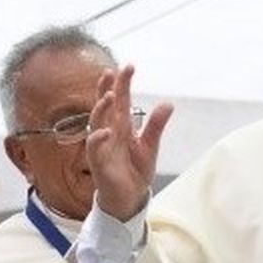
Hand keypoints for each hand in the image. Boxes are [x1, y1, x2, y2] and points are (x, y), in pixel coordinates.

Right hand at [86, 65, 172, 221]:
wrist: (129, 197)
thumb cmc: (135, 169)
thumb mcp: (150, 145)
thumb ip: (156, 125)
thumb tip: (168, 103)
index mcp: (122, 125)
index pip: (121, 99)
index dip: (123, 83)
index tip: (128, 66)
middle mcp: (109, 131)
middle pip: (106, 105)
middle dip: (107, 88)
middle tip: (112, 72)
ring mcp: (102, 145)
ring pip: (96, 122)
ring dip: (101, 108)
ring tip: (111, 96)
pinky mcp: (99, 162)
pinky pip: (94, 148)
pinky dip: (98, 139)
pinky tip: (105, 131)